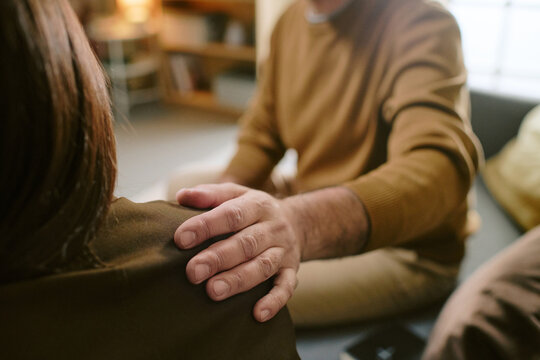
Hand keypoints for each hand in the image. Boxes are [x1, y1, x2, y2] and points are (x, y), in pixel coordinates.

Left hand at [174, 183, 302, 321]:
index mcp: (257, 205)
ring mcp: (284, 251)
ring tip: (213, 291)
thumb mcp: (236, 194)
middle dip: (218, 258)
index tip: (181, 239)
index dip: (206, 226)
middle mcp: (273, 227)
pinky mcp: (291, 271)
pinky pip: (286, 287)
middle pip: (246, 243)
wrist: (299, 222)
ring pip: (263, 266)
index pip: (231, 214)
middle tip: (193, 272)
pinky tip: (257, 313)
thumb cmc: (254, 210)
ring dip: (238, 280)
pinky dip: (274, 301)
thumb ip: (210, 195)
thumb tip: (182, 196)